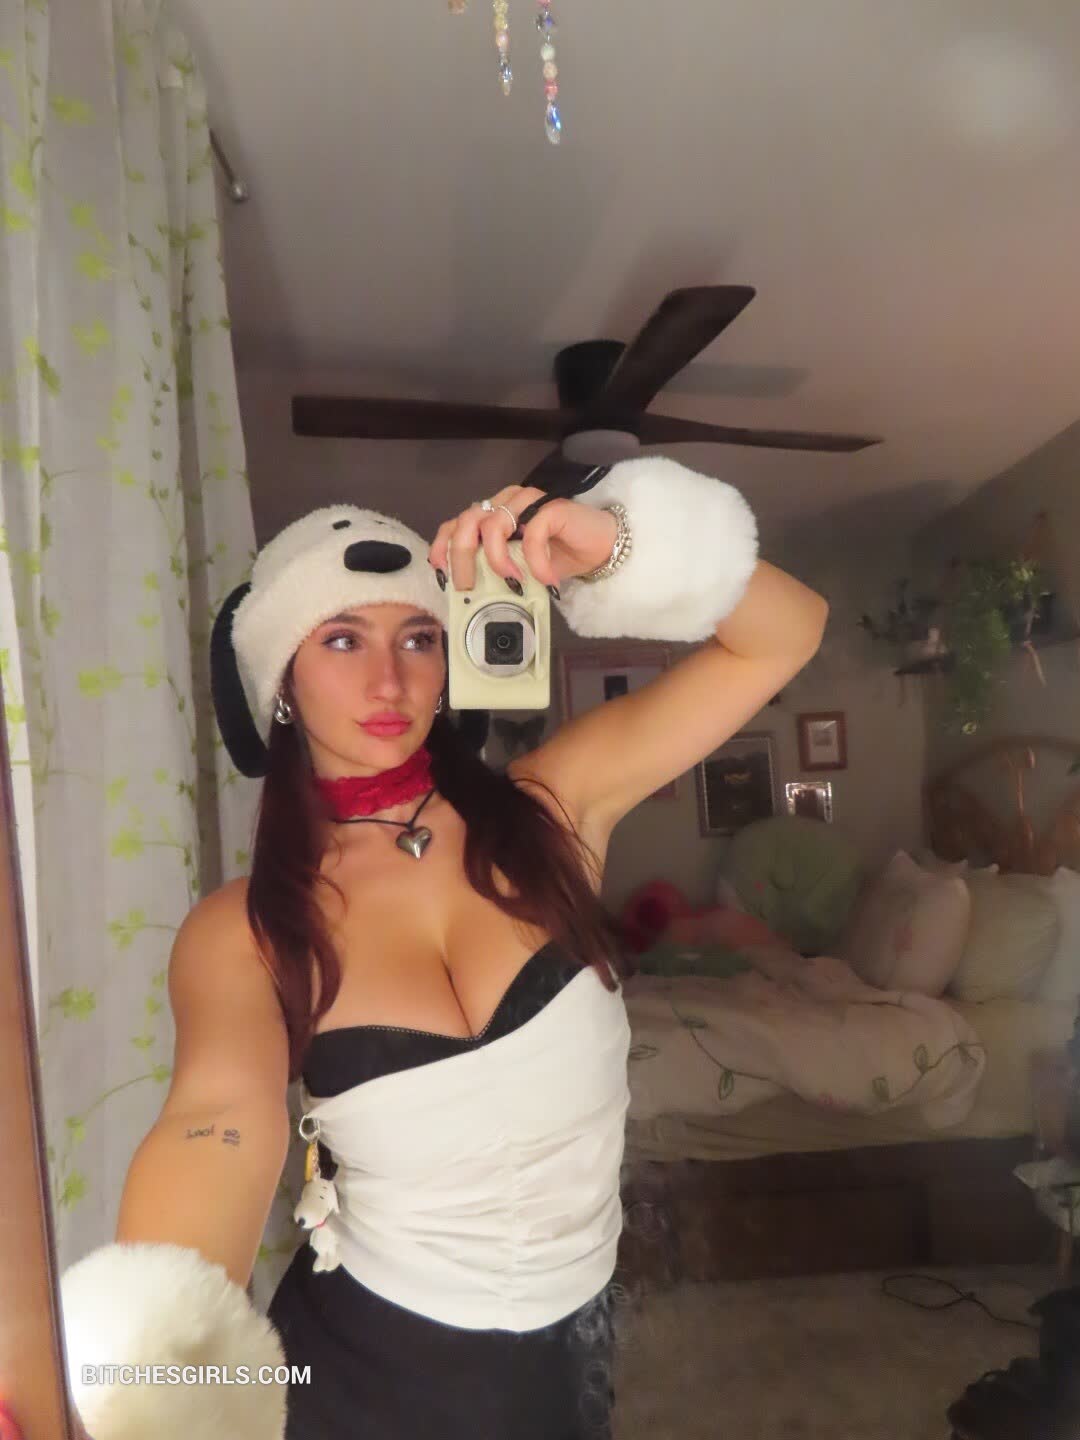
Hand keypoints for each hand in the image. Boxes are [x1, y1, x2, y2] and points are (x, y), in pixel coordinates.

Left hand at [427, 486, 617, 590]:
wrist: (600, 548)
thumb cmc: (559, 558)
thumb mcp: (519, 570)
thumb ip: (496, 573)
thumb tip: (472, 596)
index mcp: (493, 514)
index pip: (456, 524)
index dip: (443, 547)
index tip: (442, 573)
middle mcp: (505, 503)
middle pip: (467, 522)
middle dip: (463, 558)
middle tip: (469, 586)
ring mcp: (527, 502)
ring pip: (492, 524)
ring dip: (496, 559)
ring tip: (511, 581)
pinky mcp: (551, 507)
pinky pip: (532, 534)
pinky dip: (535, 561)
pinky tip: (545, 577)